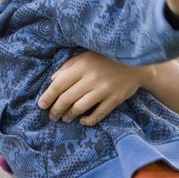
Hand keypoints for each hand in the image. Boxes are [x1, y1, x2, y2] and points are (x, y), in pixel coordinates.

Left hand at [37, 52, 155, 125]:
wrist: (137, 62)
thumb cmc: (106, 58)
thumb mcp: (85, 56)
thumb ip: (68, 66)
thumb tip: (52, 80)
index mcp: (82, 66)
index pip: (59, 84)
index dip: (48, 96)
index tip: (41, 105)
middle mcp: (91, 78)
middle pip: (67, 98)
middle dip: (56, 109)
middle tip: (51, 116)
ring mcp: (104, 90)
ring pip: (80, 107)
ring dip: (69, 116)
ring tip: (64, 118)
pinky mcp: (115, 99)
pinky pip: (99, 114)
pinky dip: (88, 120)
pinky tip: (82, 121)